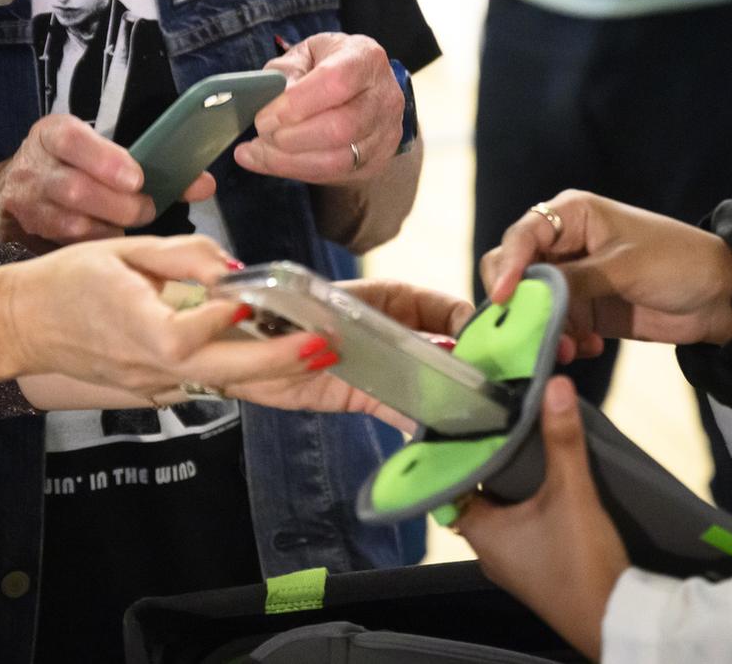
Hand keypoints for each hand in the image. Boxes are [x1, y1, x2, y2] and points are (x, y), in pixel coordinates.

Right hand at [0, 114, 214, 247]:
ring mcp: (27, 203)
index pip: (72, 140)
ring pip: (72, 223)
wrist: (15, 187)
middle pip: (76, 190)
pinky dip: (97, 244)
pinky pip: (68, 244)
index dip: (106, 160)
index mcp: (54, 133)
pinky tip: (112, 242)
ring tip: (133, 226)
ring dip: (111, 228)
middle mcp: (34, 166)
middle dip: (120, 205)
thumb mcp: (98, 148)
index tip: (137, 178)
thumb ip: (151, 162)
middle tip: (148, 209)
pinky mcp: (30, 231)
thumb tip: (205, 185)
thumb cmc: (71, 164)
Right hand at [1, 235, 313, 394]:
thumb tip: (234, 267)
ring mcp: (151, 384)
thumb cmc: (68, 279)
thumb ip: (180, 256)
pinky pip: (207, 385)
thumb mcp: (120, 249)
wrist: (22, 324)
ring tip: (319, 354)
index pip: (184, 335)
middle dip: (276, 362)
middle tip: (323, 345)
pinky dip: (245, 375)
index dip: (223, 321)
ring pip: (221, 386)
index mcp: (133, 326)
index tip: (258, 299)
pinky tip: (280, 360)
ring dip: (272, 374)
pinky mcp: (155, 390)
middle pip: (219, 374)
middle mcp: (146, 366)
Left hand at [222, 279, 475, 432]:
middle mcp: (395, 331)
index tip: (488, 346)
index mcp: (391, 297)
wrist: (241, 348)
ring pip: (431, 381)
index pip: (447, 308)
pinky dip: (422, 422)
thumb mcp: (327, 306)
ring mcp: (385, 366)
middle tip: (490, 387)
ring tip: (475, 414)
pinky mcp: (368, 397)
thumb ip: (365, 315)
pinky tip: (441, 434)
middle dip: (469, 366)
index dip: (471, 326)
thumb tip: (401, 328)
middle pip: (446, 348)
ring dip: (450, 396)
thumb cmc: (283, 310)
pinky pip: (404, 410)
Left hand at [234, 33, 403, 185]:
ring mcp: (385, 134)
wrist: (363, 88)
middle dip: (290, 138)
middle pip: (339, 129)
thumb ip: (284, 74)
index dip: (296, 104)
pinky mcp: (376, 162)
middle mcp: (384, 97)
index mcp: (365, 58)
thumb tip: (267, 104)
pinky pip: (333, 175)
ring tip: (257, 152)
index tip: (264, 116)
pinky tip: (270, 161)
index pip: (335, 82)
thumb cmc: (330, 65)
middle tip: (261, 133)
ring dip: (288, 161)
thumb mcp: (305, 55)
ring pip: (337, 160)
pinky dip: (295, 171)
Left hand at [457, 376, 629, 660]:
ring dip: (513, 480)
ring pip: (502, 508)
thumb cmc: (581, 562)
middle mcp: (487, 548)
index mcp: (479, 531)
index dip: (461, 448)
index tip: (472, 416)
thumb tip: (554, 384)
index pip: (452, 480)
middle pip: (479, 491)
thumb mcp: (572, 493)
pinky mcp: (535, 566)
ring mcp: (511, 560)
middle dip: (493, 457)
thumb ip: (562, 439)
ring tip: (524, 437)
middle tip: (504, 417)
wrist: (618, 620)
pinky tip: (546, 478)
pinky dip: (528, 501)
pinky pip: (522, 524)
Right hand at [480, 190, 731, 357]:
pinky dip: (564, 340)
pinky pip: (555, 326)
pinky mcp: (584, 308)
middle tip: (534, 329)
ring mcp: (572, 278)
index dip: (506, 266)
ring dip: (544, 329)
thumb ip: (570, 280)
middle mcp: (564, 244)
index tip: (503, 298)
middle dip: (520, 303)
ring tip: (570, 349)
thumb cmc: (677, 263)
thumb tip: (522, 296)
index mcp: (572, 215)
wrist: (721, 298)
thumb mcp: (622, 267)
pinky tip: (589, 349)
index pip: (521, 236)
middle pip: (515, 271)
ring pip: (532, 305)